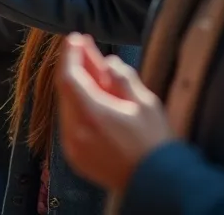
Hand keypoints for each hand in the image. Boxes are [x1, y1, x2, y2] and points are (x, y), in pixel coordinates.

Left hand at [56, 33, 171, 191]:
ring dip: (77, 86)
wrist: (157, 184)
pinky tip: (91, 96)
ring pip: (67, 106)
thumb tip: (108, 62)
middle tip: (84, 47)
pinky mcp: (74, 156)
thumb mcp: (146, 104)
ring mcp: (72, 146)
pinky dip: (78, 106)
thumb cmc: (156, 144)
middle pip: (66, 90)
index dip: (70, 56)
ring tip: (92, 70)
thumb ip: (123, 79)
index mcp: (92, 115)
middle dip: (75, 67)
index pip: (69, 77)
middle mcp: (75, 131)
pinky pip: (70, 123)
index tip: (74, 39)